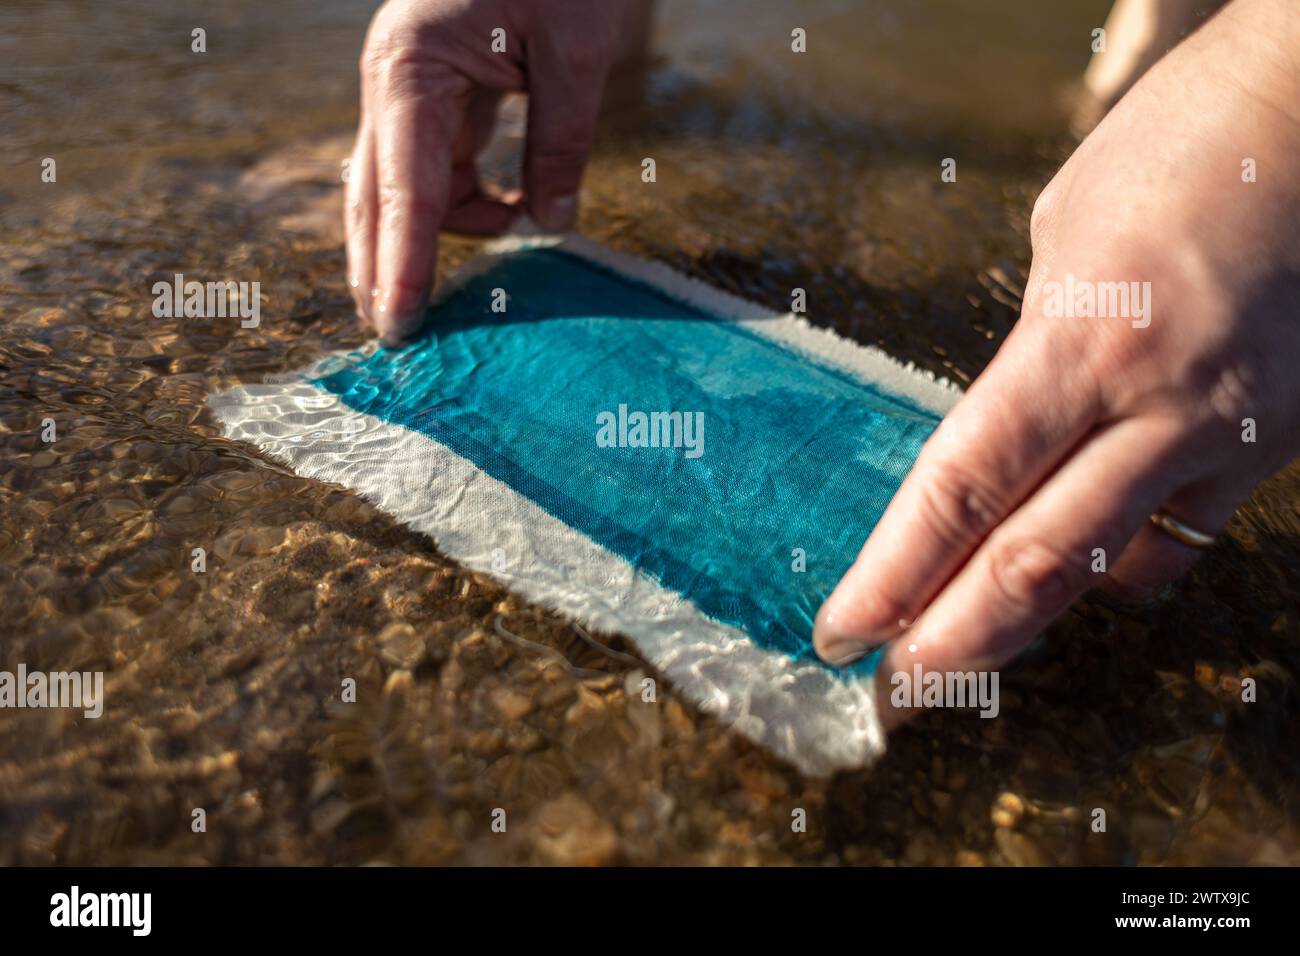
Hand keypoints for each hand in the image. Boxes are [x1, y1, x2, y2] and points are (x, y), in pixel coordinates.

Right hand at [346, 0, 627, 341]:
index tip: (398, 326)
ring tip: (516, 230)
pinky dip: (468, 203)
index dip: (401, 264)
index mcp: (409, 69)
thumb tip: (553, 227)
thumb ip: (561, 144)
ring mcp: (408, 93)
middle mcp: (393, 86)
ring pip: (406, 191)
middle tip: (401, 339)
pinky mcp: (434, 98)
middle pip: (374, 200)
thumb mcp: (573, 52)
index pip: (402, 189)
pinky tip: (514, 211)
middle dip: (385, 268)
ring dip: (448, 231)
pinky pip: (437, 171)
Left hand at [814, 0, 1299, 725]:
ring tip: (968, 651)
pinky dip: (1126, 565)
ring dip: (1034, 623)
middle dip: (955, 642)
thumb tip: (1002, 441)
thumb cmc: (1180, 150)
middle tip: (895, 697)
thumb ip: (1031, 356)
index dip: (894, 575)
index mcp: (1080, 343)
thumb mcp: (1064, 243)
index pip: (963, 490)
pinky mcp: (1277, 446)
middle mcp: (1157, 407)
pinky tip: (1089, 568)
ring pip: (1118, 572)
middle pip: (1036, 562)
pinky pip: (1187, 535)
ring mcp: (1228, 436)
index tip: (843, 632)